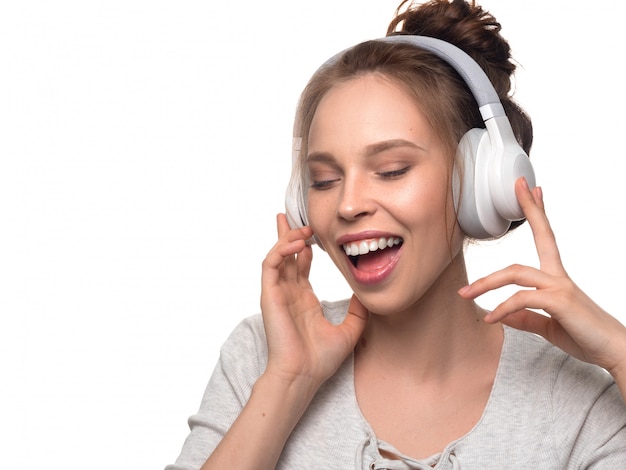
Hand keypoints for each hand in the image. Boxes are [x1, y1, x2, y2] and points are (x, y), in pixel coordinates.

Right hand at [260, 214, 367, 388]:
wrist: (303, 375)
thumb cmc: (320, 359)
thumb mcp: (349, 331)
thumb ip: (358, 311)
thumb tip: (367, 293)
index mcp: (304, 300)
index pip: (301, 266)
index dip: (306, 247)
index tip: (315, 233)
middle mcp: (289, 293)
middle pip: (286, 255)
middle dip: (288, 234)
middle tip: (290, 216)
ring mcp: (278, 293)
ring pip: (277, 256)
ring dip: (287, 238)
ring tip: (301, 227)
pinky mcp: (270, 295)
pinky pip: (270, 265)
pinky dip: (281, 250)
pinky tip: (297, 242)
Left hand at [458, 178, 625, 380]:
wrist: (613, 353)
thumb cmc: (585, 336)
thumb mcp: (549, 325)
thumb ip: (526, 317)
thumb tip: (503, 314)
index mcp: (556, 278)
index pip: (546, 237)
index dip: (538, 212)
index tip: (533, 189)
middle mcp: (559, 277)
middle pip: (541, 237)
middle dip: (528, 209)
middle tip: (516, 186)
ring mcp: (561, 287)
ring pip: (517, 273)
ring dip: (487, 282)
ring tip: (466, 293)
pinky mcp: (560, 303)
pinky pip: (522, 299)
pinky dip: (502, 309)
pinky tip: (489, 318)